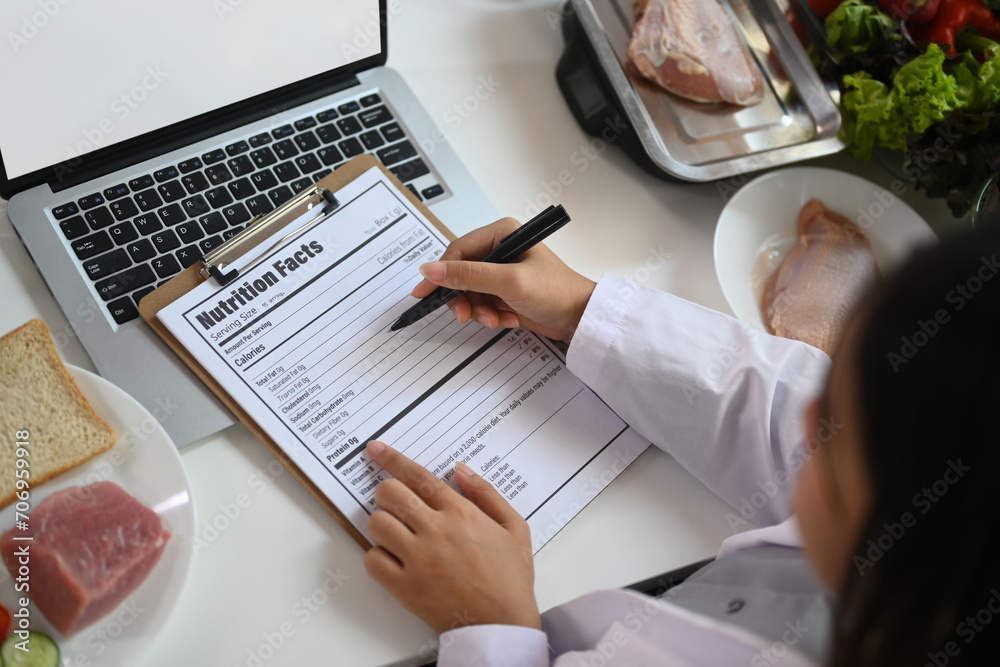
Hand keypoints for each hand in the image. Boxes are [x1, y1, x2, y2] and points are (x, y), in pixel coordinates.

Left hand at [363, 440, 540, 632]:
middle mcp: (435, 530)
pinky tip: (394, 559)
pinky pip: (372, 559)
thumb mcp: (514, 527)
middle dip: (387, 492)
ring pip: (376, 523)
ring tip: (397, 533)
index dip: (392, 459)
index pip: (418, 476)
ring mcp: (417, 558)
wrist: (502, 623)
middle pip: (390, 494)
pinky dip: (377, 556)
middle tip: (395, 502)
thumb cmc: (511, 578)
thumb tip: (461, 470)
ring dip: (382, 523)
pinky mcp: (404, 586)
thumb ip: (487, 493)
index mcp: (460, 513)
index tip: (376, 449)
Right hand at [411, 217, 596, 340]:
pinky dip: (490, 315)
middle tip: (467, 316)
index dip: (440, 273)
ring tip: (496, 318)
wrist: (580, 318)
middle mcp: (501, 249)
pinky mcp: (505, 291)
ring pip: (469, 292)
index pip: (457, 250)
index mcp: (502, 234)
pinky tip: (507, 319)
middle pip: (460, 274)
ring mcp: (502, 271)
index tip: (426, 292)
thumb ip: (469, 275)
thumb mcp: (509, 281)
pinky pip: (482, 303)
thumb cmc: (557, 292)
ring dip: (479, 310)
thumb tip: (432, 269)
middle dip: (464, 298)